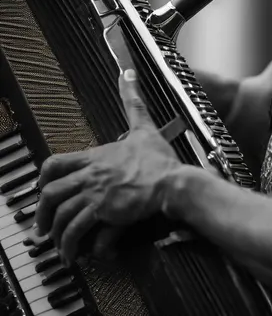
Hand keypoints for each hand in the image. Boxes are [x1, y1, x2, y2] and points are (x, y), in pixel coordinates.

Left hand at [35, 68, 181, 265]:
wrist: (172, 181)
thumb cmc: (158, 159)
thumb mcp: (143, 126)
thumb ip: (133, 101)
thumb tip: (129, 72)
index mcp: (96, 157)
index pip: (56, 164)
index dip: (43, 179)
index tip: (44, 190)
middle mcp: (91, 175)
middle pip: (51, 193)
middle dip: (43, 212)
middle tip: (45, 226)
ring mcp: (96, 194)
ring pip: (62, 215)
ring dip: (57, 233)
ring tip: (61, 246)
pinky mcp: (105, 212)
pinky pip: (80, 231)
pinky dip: (75, 245)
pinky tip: (79, 255)